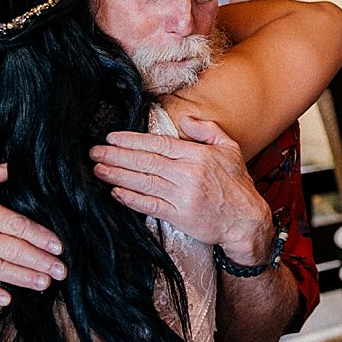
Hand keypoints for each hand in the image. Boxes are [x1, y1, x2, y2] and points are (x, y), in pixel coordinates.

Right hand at [0, 159, 64, 306]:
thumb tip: (8, 169)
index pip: (18, 226)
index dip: (41, 237)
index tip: (58, 246)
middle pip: (15, 251)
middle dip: (41, 262)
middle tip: (62, 271)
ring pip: (0, 270)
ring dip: (25, 278)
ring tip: (45, 284)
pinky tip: (7, 299)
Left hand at [90, 115, 268, 262]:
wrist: (247, 221)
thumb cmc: (237, 185)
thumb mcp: (229, 149)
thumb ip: (206, 130)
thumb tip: (183, 120)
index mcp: (197, 155)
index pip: (158, 144)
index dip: (131, 141)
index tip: (111, 138)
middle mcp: (188, 174)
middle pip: (145, 162)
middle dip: (116, 156)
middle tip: (94, 152)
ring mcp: (183, 196)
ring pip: (144, 182)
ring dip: (117, 175)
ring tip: (97, 169)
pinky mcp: (180, 216)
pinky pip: (151, 206)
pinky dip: (131, 199)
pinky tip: (115, 193)